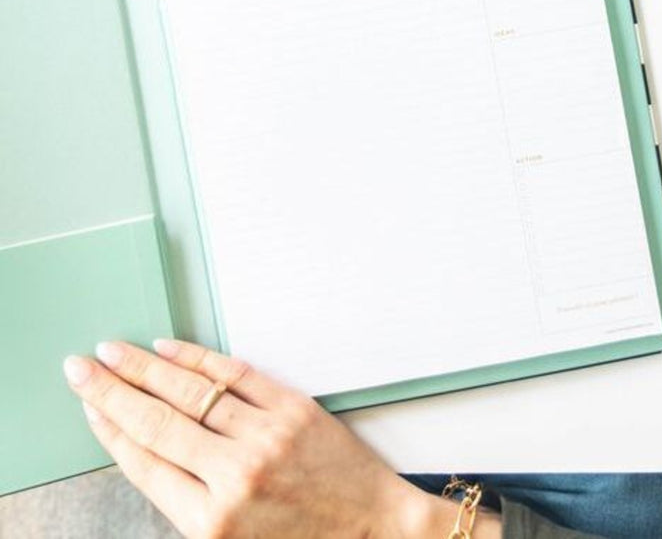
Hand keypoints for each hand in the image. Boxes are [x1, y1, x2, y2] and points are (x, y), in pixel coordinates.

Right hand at [62, 340, 499, 538]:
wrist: (374, 530)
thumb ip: (193, 508)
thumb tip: (150, 457)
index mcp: (211, 522)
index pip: (144, 464)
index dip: (109, 430)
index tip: (87, 406)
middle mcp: (233, 476)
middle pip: (156, 423)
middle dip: (111, 392)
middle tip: (80, 367)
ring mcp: (264, 436)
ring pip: (190, 393)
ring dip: (144, 369)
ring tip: (113, 352)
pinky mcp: (293, 409)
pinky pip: (236, 375)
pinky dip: (198, 358)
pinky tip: (170, 348)